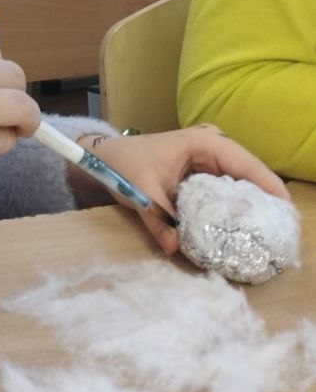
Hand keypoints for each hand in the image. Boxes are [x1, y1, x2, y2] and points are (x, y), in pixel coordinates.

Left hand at [81, 125, 289, 253]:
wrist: (106, 158)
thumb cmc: (122, 166)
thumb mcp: (139, 192)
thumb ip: (158, 221)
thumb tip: (175, 249)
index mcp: (202, 142)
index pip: (245, 163)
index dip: (268, 186)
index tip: (286, 212)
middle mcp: (213, 145)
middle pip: (251, 173)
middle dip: (266, 200)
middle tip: (282, 232)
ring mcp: (211, 157)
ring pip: (243, 181)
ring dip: (255, 204)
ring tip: (271, 233)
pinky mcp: (207, 170)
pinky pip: (230, 187)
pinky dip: (238, 205)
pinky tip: (246, 228)